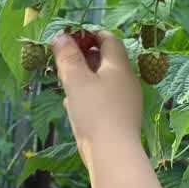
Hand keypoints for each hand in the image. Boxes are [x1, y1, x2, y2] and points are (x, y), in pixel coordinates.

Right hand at [51, 31, 142, 154]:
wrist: (112, 153)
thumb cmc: (94, 111)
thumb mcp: (76, 80)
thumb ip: (68, 56)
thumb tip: (61, 36)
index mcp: (119, 65)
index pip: (109, 39)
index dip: (90, 34)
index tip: (70, 39)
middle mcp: (127, 80)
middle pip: (106, 60)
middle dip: (84, 57)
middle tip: (63, 61)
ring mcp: (126, 100)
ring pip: (103, 80)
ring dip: (84, 78)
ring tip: (65, 82)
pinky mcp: (120, 117)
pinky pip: (103, 98)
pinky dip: (89, 96)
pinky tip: (74, 105)